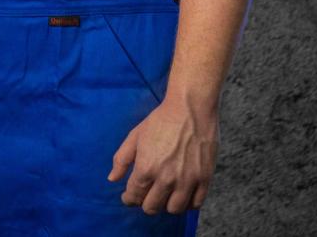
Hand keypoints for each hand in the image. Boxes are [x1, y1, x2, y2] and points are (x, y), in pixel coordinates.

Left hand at [106, 97, 218, 214]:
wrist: (190, 108)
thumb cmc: (161, 119)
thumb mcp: (135, 135)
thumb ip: (122, 159)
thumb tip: (112, 179)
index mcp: (146, 168)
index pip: (134, 197)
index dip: (129, 198)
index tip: (130, 196)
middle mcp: (166, 179)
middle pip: (152, 207)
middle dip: (146, 202)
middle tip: (147, 193)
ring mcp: (187, 181)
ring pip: (173, 209)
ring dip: (166, 204)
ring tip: (165, 194)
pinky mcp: (204, 178)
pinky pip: (195, 204)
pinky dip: (187, 202)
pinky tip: (183, 193)